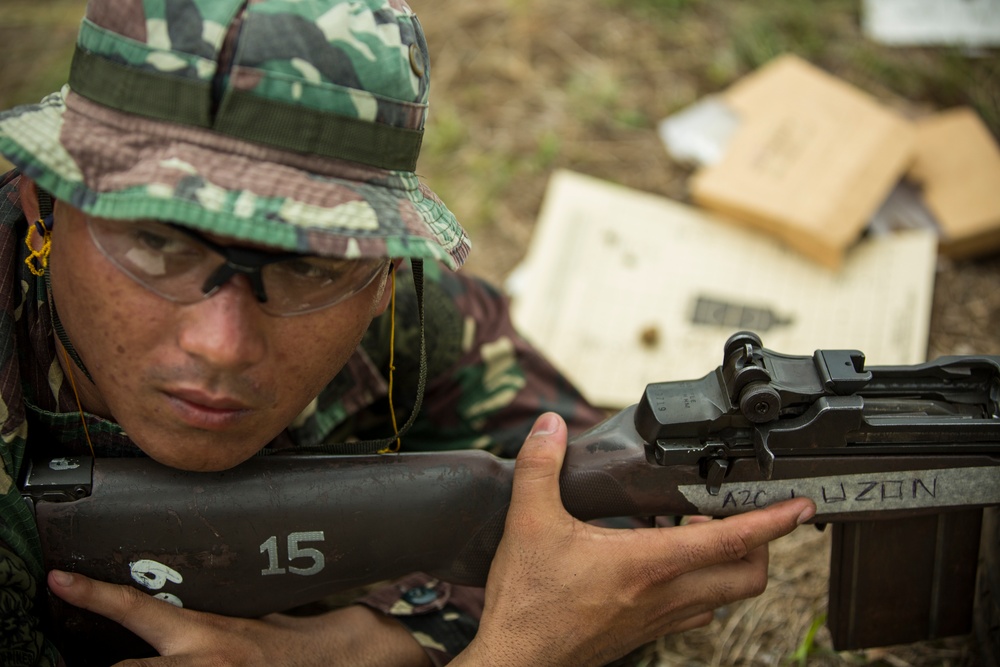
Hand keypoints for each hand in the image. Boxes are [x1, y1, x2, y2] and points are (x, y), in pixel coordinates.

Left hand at [47, 571, 431, 666]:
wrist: (354, 666)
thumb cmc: (314, 643)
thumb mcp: (268, 618)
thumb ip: (228, 619)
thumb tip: (197, 613)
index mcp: (212, 635)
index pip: (139, 609)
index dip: (94, 596)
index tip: (59, 579)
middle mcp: (202, 666)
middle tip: (108, 658)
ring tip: (149, 663)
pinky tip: (183, 666)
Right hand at [456, 412, 815, 666]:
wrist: (516, 660)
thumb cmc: (527, 602)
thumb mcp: (528, 523)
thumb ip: (540, 468)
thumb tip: (550, 427)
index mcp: (647, 564)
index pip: (730, 541)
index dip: (772, 520)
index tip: (800, 505)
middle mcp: (664, 596)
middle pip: (747, 576)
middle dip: (762, 544)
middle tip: (742, 512)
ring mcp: (658, 620)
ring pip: (726, 598)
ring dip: (732, 565)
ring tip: (703, 530)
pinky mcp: (645, 634)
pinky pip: (696, 612)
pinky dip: (703, 587)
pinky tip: (671, 565)